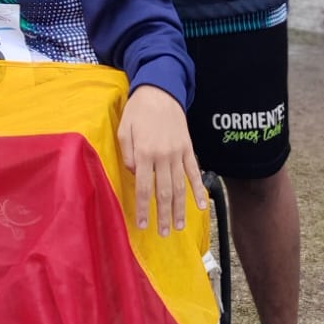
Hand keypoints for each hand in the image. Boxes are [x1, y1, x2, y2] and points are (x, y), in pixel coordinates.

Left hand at [117, 86, 206, 235]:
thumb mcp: (123, 130)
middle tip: (164, 233)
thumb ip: (127, 154)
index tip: (142, 225)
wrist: (160, 90)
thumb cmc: (137, 111)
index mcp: (144, 153)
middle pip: (164, 192)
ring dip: (180, 209)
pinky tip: (201, 206)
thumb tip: (135, 175)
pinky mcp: (188, 148)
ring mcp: (178, 152)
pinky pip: (194, 172)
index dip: (143, 209)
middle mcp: (162, 156)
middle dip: (164, 215)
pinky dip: (198, 190)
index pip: (144, 188)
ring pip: (180, 186)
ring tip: (179, 226)